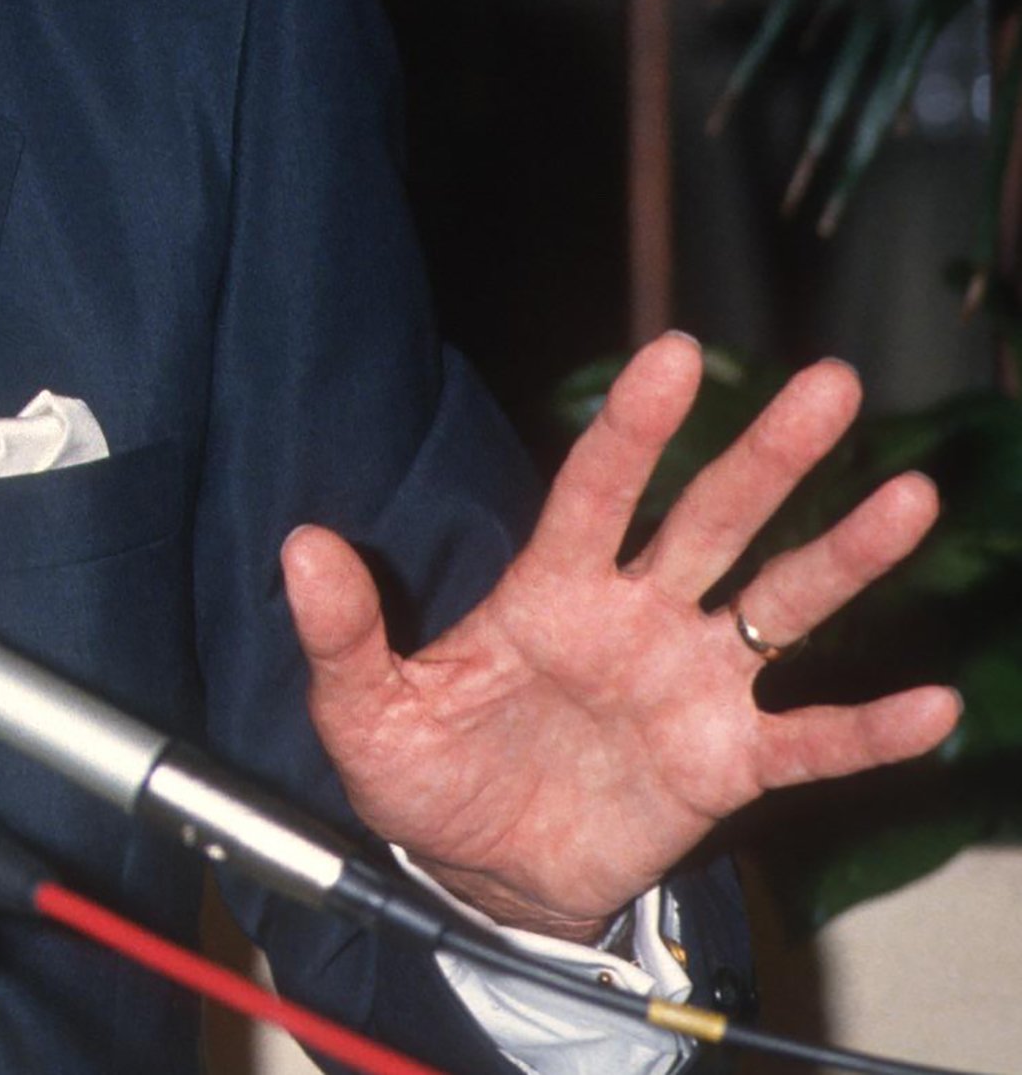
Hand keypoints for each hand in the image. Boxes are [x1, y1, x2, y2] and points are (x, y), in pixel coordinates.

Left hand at [281, 330, 959, 941]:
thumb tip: (298, 546)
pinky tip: (932, 706)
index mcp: (549, 590)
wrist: (474, 874)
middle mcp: (634, 618)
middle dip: (769, 453)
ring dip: (844, 555)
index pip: (597, 489)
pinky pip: (807, 742)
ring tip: (908, 498)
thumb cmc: (424, 771)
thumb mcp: (362, 706)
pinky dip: (866, 730)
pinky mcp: (723, 766)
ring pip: (779, 605)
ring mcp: (687, 686)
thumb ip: (341, 629)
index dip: (635, 426)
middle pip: (711, 518)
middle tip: (830, 382)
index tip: (676, 355)